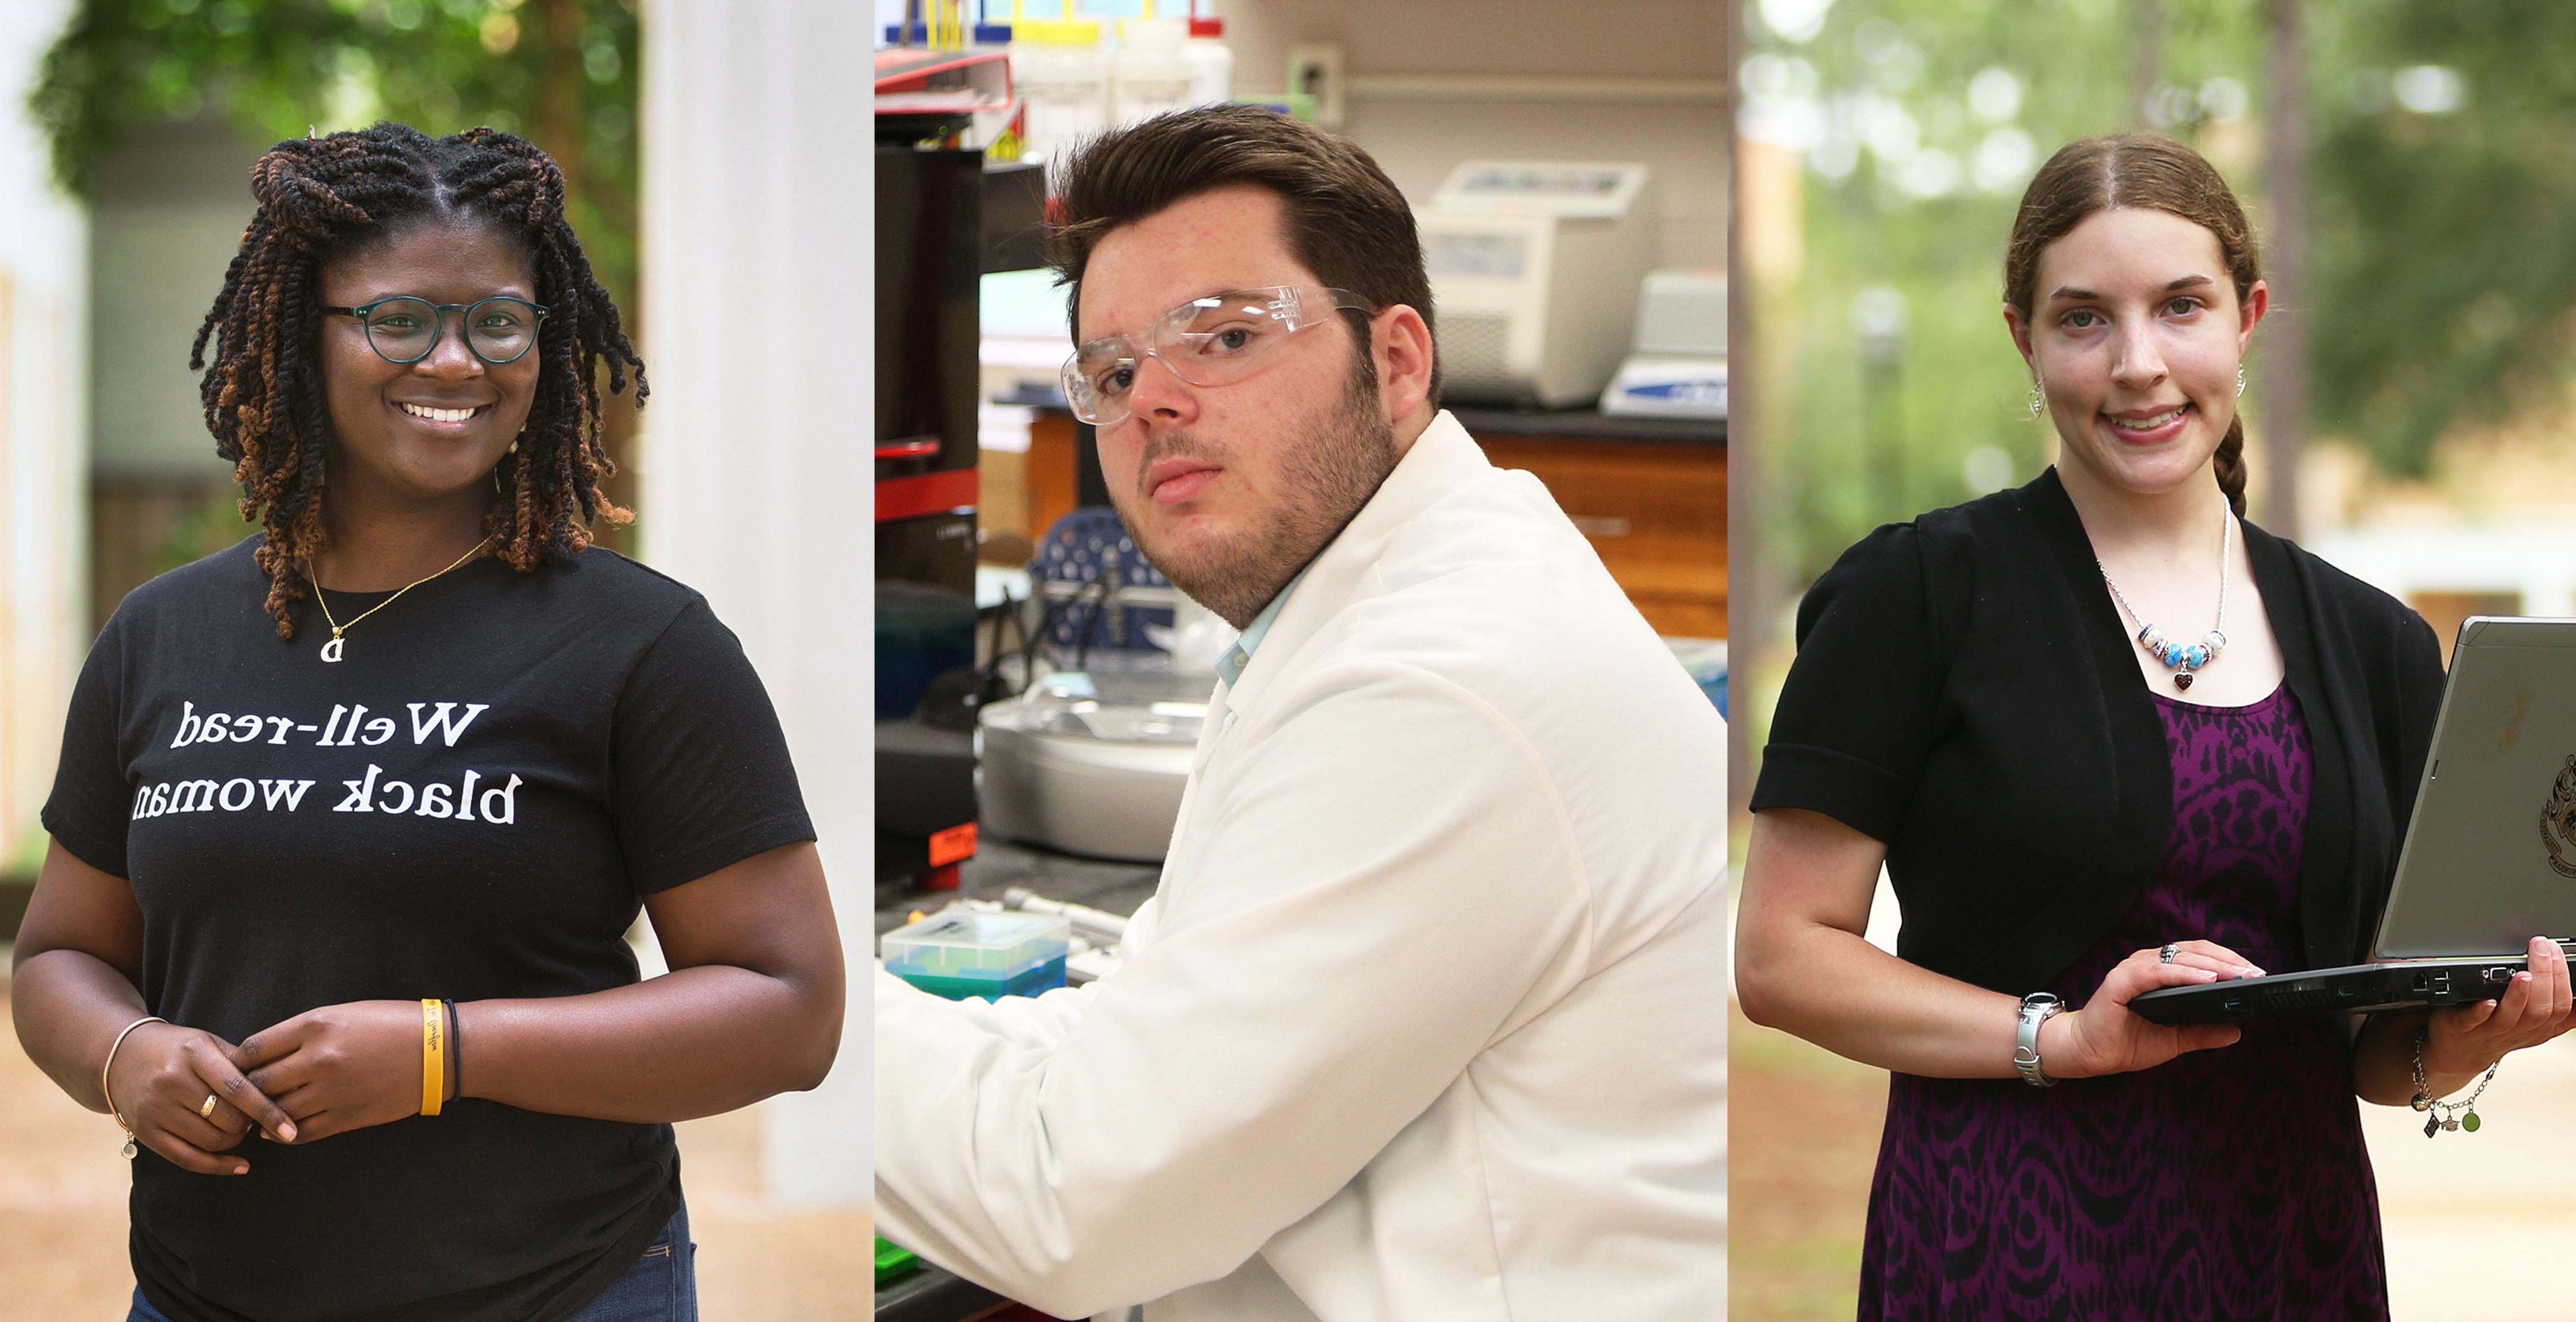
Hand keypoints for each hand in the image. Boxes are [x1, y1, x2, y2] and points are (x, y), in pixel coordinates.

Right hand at [105, 1022, 298, 1174]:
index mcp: (194, 1053)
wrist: (121, 1055)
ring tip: (237, 1129)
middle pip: (226, 1118)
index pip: (238, 1088)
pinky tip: (239, 1165)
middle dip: (248, 1124)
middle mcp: (171, 1080)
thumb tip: (284, 1090)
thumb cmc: (180, 1050)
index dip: (267, 1111)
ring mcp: (154, 1108)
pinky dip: (217, 1166)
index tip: (290, 1129)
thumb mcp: (209, 1043)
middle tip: (252, 1118)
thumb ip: (242, 1063)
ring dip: (234, 1142)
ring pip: (210, 1141)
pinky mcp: (145, 1131)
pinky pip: (187, 1159)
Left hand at [233, 1001, 446, 1143]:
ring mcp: (332, 1091)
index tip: (235, 1067)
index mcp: (316, 1025)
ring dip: (261, 1114)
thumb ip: (303, 1032)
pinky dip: (282, 1133)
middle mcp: (318, 1058)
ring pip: (274, 1111)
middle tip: (240, 1095)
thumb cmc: (392, 1024)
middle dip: (245, 1090)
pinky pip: (299, 1133)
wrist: (440, 1051)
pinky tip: (277, 1129)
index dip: (237, 1061)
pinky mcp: (346, 1117)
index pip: (252, 1048)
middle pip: (257, 1082)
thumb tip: (265, 1056)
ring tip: (256, 1114)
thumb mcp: (344, 1013)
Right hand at [2038, 939, 2262, 1079]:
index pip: (2201, 956)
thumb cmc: (2126, 1040)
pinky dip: (2183, 974)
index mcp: (2161, 972)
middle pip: (2195, 952)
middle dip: (2229, 962)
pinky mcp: (2120, 982)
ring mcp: (2133, 970)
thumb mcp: (2175, 1039)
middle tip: (2256, 974)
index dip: (2230, 961)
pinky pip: (2157, 972)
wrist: (2088, 1053)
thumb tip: (2236, 1031)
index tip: (2257, 974)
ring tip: (2237, 975)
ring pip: (2179, 957)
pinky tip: (2206, 981)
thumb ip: (2202, 1032)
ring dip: (2212, 965)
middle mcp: (2148, 964)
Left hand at [2422, 937, 2575, 1081]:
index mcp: (2539, 1027)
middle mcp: (2519, 1029)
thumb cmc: (2500, 1032)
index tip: (2558, 952)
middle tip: (2544, 949)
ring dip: (2519, 995)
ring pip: (2511, 1016)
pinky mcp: (2463, 1027)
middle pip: (2540, 1009)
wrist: (2462, 1053)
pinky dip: (2481, 1011)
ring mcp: (2491, 1030)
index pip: (2561, 1006)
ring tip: (2524, 975)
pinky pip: (2473, 1021)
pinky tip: (2488, 1001)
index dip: (2563, 980)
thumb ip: (2556, 1011)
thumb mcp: (2536, 1027)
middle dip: (2545, 976)